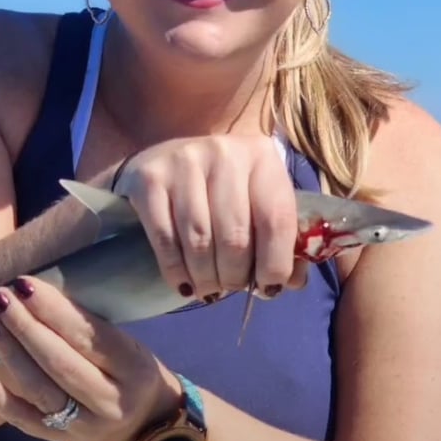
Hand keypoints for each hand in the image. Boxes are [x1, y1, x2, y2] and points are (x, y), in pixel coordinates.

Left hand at [0, 276, 182, 440]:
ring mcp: (85, 427)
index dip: (53, 310)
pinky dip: (5, 404)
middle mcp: (110, 400)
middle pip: (60, 363)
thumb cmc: (131, 369)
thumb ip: (89, 326)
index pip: (87, 336)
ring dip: (11, 356)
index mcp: (132, 366)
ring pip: (42, 391)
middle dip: (25, 327)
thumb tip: (36, 294)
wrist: (146, 426)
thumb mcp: (127, 343)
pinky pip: (30, 425)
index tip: (24, 284)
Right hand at [113, 135, 306, 299]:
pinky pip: (165, 239)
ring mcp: (183, 161)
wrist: (161, 158)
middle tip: (231, 287)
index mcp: (261, 156)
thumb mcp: (256, 200)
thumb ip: (280, 238)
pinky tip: (184, 283)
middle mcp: (224, 152)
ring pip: (199, 240)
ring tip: (209, 289)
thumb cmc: (220, 188)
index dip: (275, 263)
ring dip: (206, 277)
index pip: (276, 219)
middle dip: (235, 275)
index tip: (268, 288)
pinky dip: (176, 271)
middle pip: (235, 235)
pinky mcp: (149, 178)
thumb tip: (291, 283)